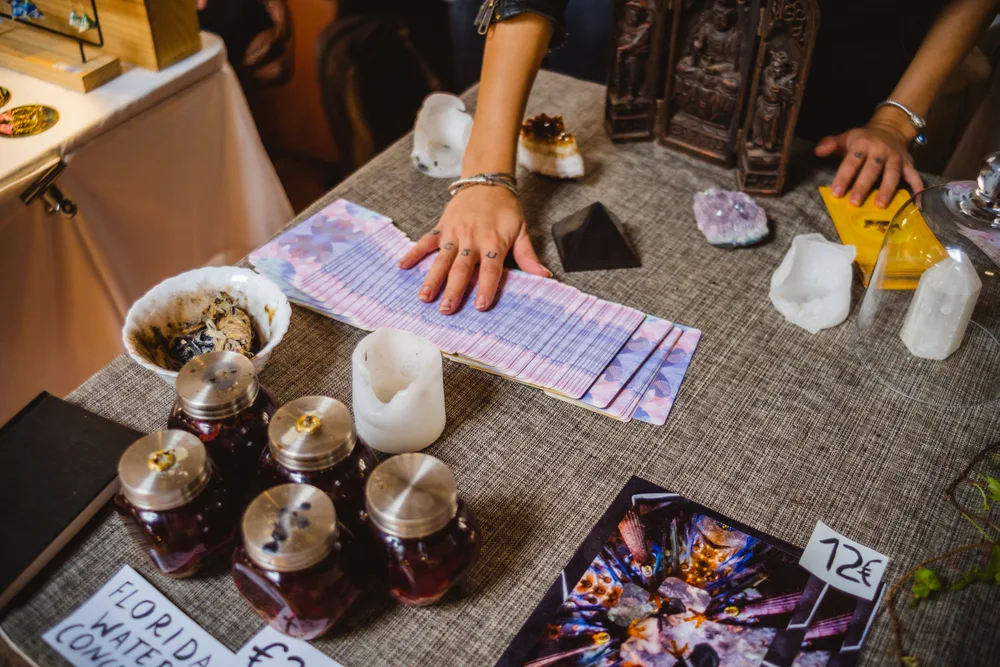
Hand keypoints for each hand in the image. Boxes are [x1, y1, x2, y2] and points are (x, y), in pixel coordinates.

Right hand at [398, 185, 550, 313]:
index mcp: (493, 241)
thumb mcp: (521, 230)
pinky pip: (426, 241)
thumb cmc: (506, 209)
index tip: (480, 305)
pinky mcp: (442, 227)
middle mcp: (471, 239)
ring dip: (432, 279)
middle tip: (446, 310)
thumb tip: (544, 276)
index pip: (490, 268)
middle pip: (461, 268)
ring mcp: (454, 233)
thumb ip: (528, 255)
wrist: (487, 181)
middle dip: (453, 290)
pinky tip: (403, 266)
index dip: (486, 286)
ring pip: (441, 259)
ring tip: (424, 297)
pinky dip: (414, 253)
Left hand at [814, 113, 922, 208]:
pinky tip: (917, 204)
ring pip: (892, 174)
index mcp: (863, 145)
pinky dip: (918, 190)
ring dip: (887, 189)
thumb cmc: (863, 138)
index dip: (844, 177)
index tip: (837, 192)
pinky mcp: (909, 164)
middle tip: (854, 202)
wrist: (891, 128)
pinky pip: (915, 177)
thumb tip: (817, 151)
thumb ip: (830, 144)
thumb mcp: (846, 137)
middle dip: (863, 186)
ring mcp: (896, 158)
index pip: (852, 162)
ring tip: (880, 205)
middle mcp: (881, 151)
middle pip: (871, 170)